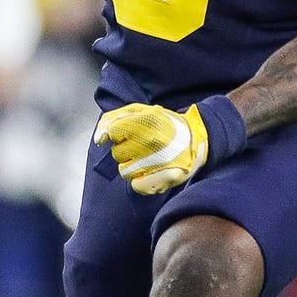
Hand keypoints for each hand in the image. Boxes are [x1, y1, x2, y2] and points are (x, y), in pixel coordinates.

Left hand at [96, 102, 211, 195]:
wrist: (196, 140)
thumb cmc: (164, 125)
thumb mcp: (141, 111)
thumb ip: (114, 119)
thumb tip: (99, 139)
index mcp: (149, 120)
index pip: (114, 131)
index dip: (117, 133)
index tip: (128, 133)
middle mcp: (155, 140)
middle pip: (117, 153)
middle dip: (125, 150)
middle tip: (142, 146)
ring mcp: (161, 160)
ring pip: (124, 171)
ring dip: (132, 166)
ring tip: (147, 159)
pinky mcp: (167, 178)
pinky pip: (136, 185)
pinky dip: (140, 180)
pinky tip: (150, 172)